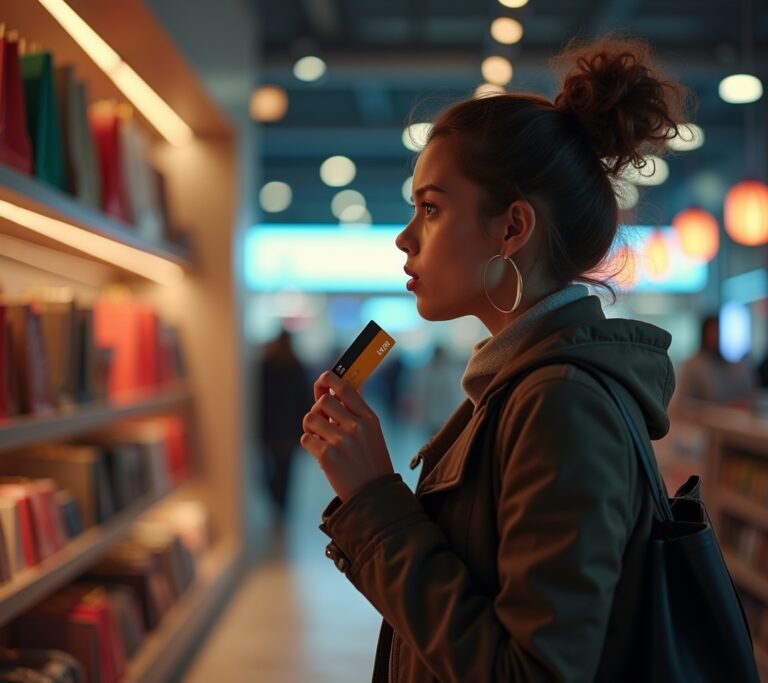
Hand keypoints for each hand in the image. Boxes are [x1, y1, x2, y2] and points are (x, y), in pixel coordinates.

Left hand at [301, 371, 393, 501]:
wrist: (374, 496)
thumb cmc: (371, 463)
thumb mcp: (372, 434)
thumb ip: (355, 414)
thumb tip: (333, 391)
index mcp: (369, 418)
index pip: (345, 388)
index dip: (329, 379)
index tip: (323, 380)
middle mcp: (356, 426)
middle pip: (323, 401)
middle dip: (317, 410)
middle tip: (321, 422)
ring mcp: (341, 441)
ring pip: (310, 418)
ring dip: (310, 427)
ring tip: (320, 438)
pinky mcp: (327, 456)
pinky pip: (306, 438)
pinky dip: (309, 444)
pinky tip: (320, 453)